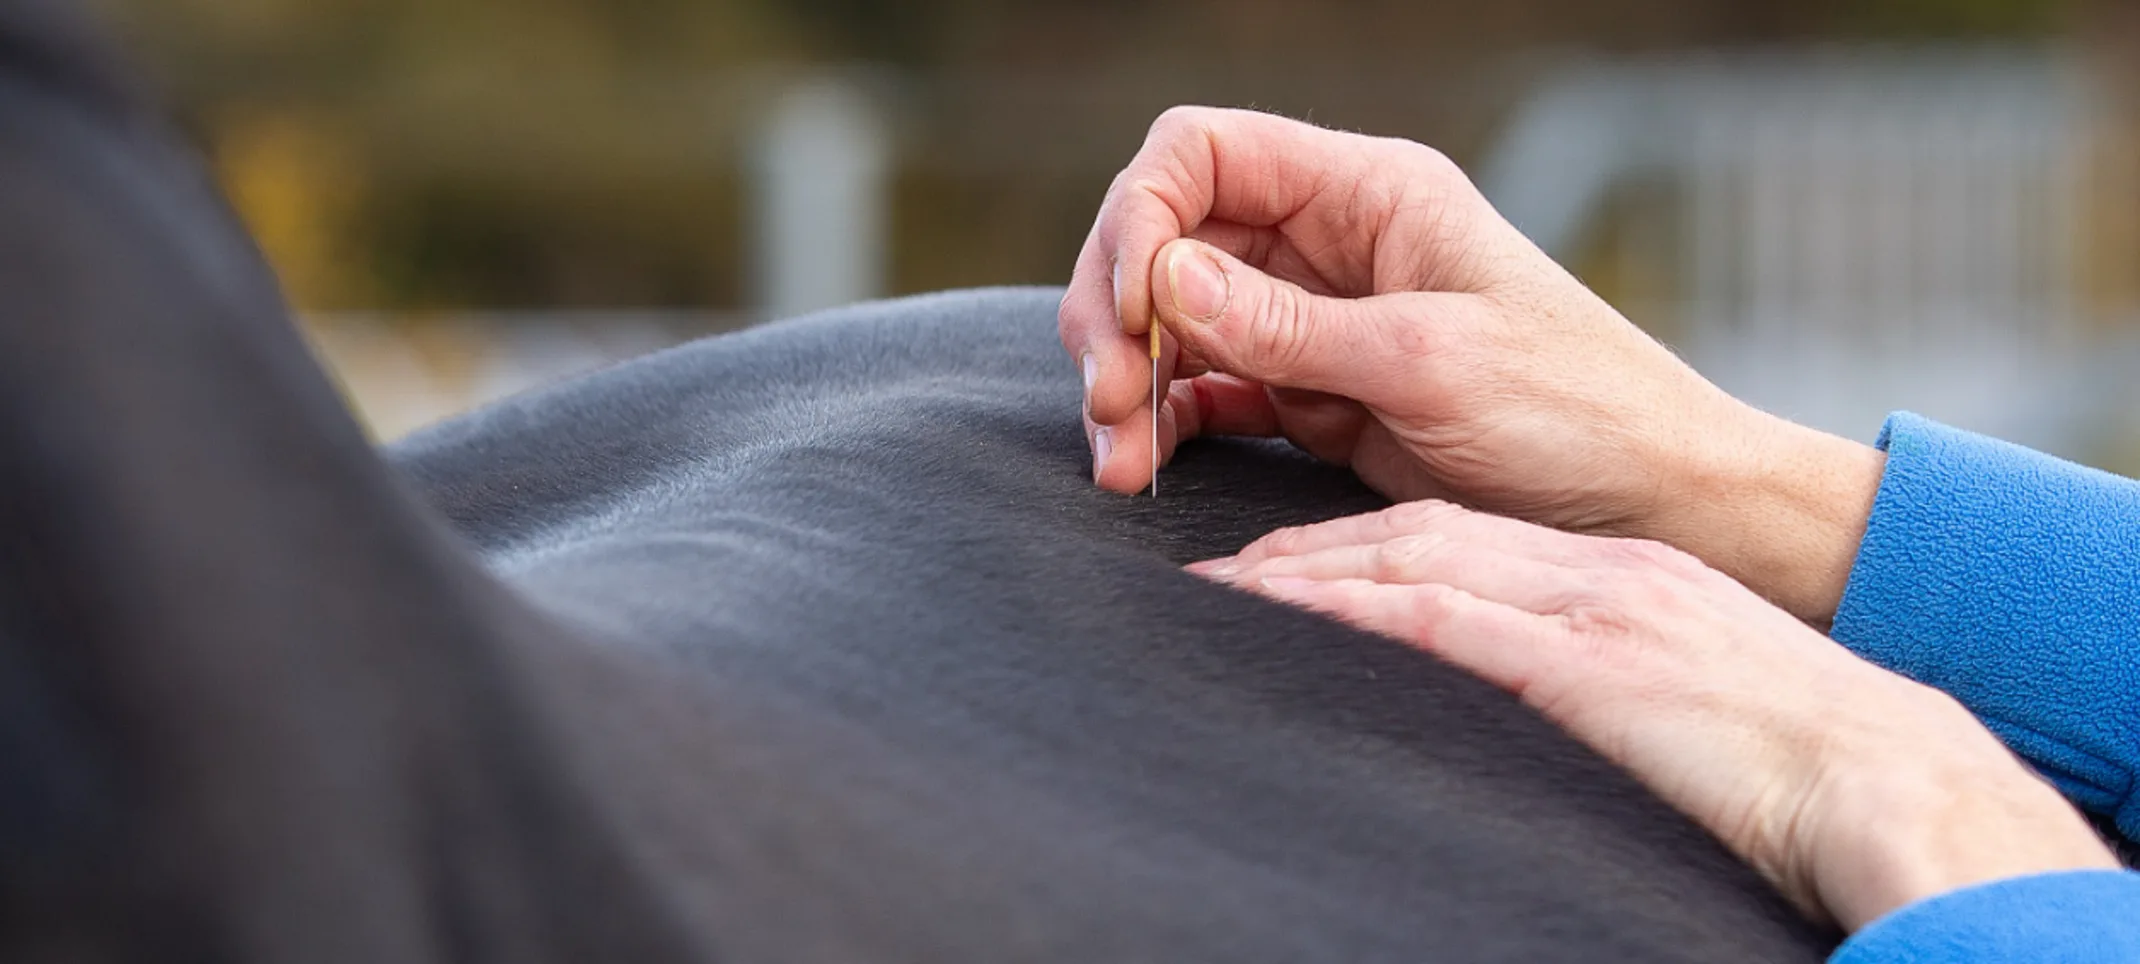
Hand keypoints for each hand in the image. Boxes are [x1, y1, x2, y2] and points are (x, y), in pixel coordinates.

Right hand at [1060, 106, 1883, 623]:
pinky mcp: (1314, 397)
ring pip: (1176, 322)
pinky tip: (1150, 465)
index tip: (1131, 312)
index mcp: (1368, 194)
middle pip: (1170, 238)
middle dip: (1117, 312)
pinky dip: (1169, 423)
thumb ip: (1290, 325)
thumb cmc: (1577, 412)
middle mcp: (1330, 244)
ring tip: (1120, 464)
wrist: (1653, 504)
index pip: (1205, 155)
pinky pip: (1211, 391)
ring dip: (1130, 382)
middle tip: (1104, 402)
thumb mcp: (1429, 361)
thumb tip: (1165, 280)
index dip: (1142, 217)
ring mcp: (1317, 321)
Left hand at [1190, 502, 2118, 930]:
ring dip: (1306, 573)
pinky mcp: (1584, 663)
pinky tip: (1284, 615)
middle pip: (1419, 532)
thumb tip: (1559, 707)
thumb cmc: (1803, 759)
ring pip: (1411, 561)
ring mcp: (1590, 608)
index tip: (1293, 564)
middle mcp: (1595, 573)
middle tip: (1227, 570)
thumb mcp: (1693, 693)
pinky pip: (1438, 622)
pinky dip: (1350, 612)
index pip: (1464, 536)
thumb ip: (1616, 679)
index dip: (1365, 546)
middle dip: (1312, 548)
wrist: (1890, 778)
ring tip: (1225, 592)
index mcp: (1622, 577)